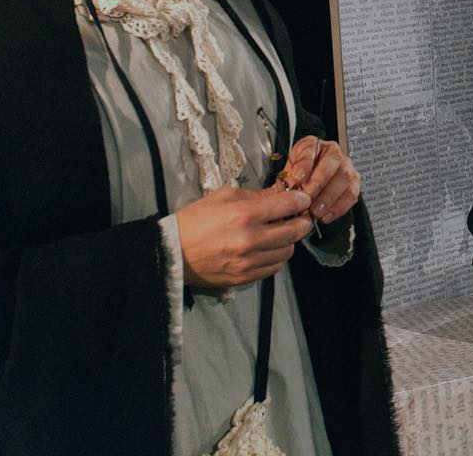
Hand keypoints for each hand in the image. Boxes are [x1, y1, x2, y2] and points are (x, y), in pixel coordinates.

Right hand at [175, 186, 313, 286]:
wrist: (170, 252)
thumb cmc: (195, 219)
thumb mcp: (224, 196)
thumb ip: (256, 195)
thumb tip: (281, 194)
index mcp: (245, 214)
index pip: (289, 205)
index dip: (301, 200)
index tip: (302, 199)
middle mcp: (250, 239)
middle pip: (295, 231)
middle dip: (301, 221)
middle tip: (298, 217)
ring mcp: (248, 261)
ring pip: (287, 251)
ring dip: (288, 241)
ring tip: (279, 234)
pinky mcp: (244, 277)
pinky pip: (274, 268)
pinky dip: (276, 258)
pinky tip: (267, 249)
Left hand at [281, 136, 361, 223]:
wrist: (304, 189)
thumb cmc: (296, 179)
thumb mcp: (285, 174)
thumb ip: (287, 178)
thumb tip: (293, 183)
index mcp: (312, 145)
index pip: (311, 147)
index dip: (305, 163)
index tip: (298, 178)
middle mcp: (333, 152)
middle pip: (333, 162)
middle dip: (319, 183)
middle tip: (307, 198)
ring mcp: (346, 167)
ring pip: (345, 178)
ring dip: (329, 197)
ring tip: (315, 211)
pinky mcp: (354, 184)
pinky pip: (351, 195)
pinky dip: (338, 207)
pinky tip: (325, 215)